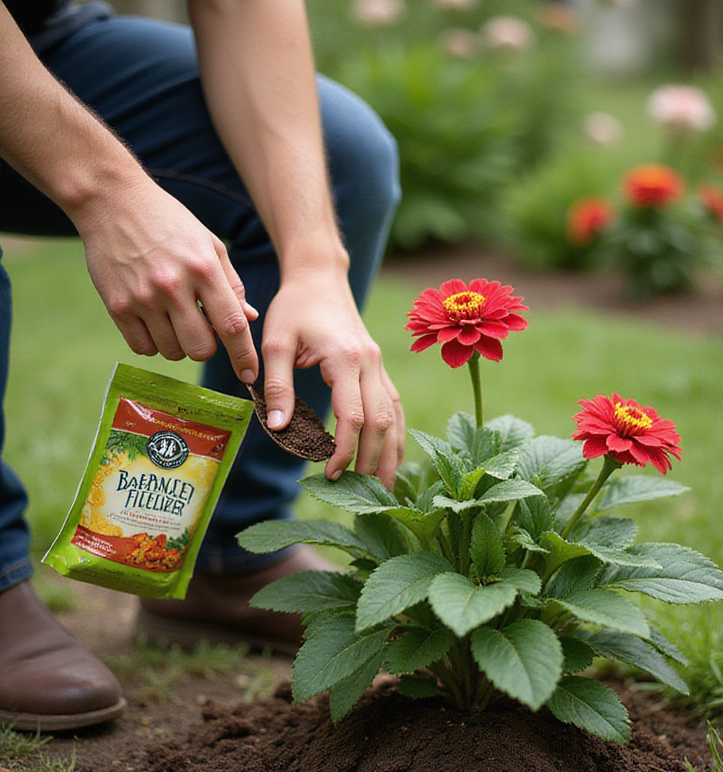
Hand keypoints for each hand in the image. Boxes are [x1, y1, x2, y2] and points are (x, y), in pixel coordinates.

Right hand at [74, 178, 259, 382]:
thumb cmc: (168, 222)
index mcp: (203, 268)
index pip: (231, 326)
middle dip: (206, 347)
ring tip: (172, 317)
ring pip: (171, 352)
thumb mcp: (209, 244)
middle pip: (200, 350)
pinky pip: (143, 348)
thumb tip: (249, 318)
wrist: (112, 201)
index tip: (249, 374)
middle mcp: (173, 286)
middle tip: (200, 328)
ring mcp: (142, 298)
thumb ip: (231, 284)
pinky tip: (152, 320)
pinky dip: (152, 343)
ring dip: (178, 344)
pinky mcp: (117, 306)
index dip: (244, 356)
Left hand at [260, 272, 404, 488]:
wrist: (321, 277)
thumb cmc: (295, 307)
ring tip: (384, 487)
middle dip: (373, 461)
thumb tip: (279, 428)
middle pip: (382, 422)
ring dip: (391, 453)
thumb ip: (277, 386)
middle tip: (360, 493)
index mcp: (346, 358)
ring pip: (395, 417)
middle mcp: (370, 363)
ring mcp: (380, 365)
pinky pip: (396, 407)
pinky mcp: (380, 368)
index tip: (331, 473)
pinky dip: (396, 435)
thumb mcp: (276, 342)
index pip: (355, 416)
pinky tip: (392, 456)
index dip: (346, 450)